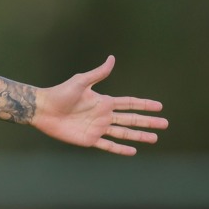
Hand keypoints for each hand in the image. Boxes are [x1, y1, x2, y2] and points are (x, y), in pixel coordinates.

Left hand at [32, 56, 166, 155]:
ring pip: (123, 133)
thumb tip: (112, 58)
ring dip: (139, 136)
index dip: (144, 105)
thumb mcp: (81, 82)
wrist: (42, 109)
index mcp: (103, 101)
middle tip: (165, 124)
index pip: (129, 103)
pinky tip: (132, 151)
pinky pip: (108, 145)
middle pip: (131, 120)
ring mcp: (97, 128)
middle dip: (148, 122)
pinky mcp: (89, 139)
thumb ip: (98, 73)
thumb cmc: (59, 93)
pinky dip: (120, 149)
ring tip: (154, 138)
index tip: (159, 106)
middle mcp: (103, 115)